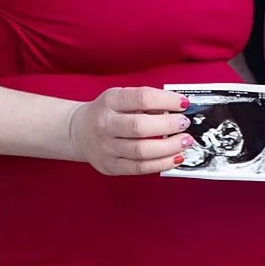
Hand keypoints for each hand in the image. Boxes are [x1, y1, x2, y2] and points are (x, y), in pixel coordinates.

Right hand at [68, 85, 191, 175]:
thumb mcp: (121, 97)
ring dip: (169, 147)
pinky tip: (175, 157)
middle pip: (140, 127)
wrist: (79, 131)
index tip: (184, 103)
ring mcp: (106, 148)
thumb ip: (146, 101)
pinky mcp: (110, 166)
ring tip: (185, 142)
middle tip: (185, 124)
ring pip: (141, 151)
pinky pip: (139, 168)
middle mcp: (105, 124)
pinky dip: (161, 163)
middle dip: (169, 126)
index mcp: (110, 101)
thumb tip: (177, 108)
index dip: (166, 100)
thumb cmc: (108, 112)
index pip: (141, 98)